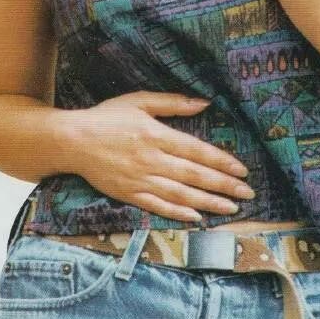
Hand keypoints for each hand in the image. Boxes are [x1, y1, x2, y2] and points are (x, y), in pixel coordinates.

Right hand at [69, 91, 254, 222]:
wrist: (72, 141)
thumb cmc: (107, 117)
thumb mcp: (139, 101)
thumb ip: (172, 103)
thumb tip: (204, 103)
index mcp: (155, 134)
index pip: (196, 150)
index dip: (221, 161)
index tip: (242, 169)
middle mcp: (151, 159)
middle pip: (194, 174)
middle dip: (223, 185)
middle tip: (247, 193)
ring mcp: (140, 179)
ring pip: (181, 194)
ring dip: (208, 202)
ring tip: (230, 208)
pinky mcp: (129, 194)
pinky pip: (158, 206)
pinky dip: (178, 212)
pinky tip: (196, 217)